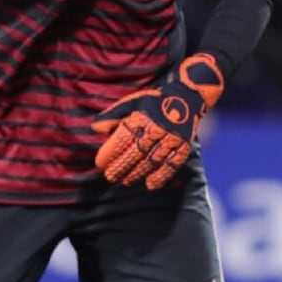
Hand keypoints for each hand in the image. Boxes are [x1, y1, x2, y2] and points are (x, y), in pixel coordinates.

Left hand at [91, 53, 224, 189]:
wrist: (186, 97)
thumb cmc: (154, 102)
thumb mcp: (132, 102)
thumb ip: (113, 116)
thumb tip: (95, 129)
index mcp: (141, 117)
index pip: (122, 138)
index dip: (110, 152)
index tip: (100, 163)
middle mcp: (155, 129)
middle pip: (135, 152)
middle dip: (121, 166)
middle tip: (110, 177)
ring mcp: (171, 139)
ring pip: (151, 161)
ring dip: (137, 173)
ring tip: (125, 181)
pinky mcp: (183, 147)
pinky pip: (172, 164)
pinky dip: (161, 176)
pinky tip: (150, 184)